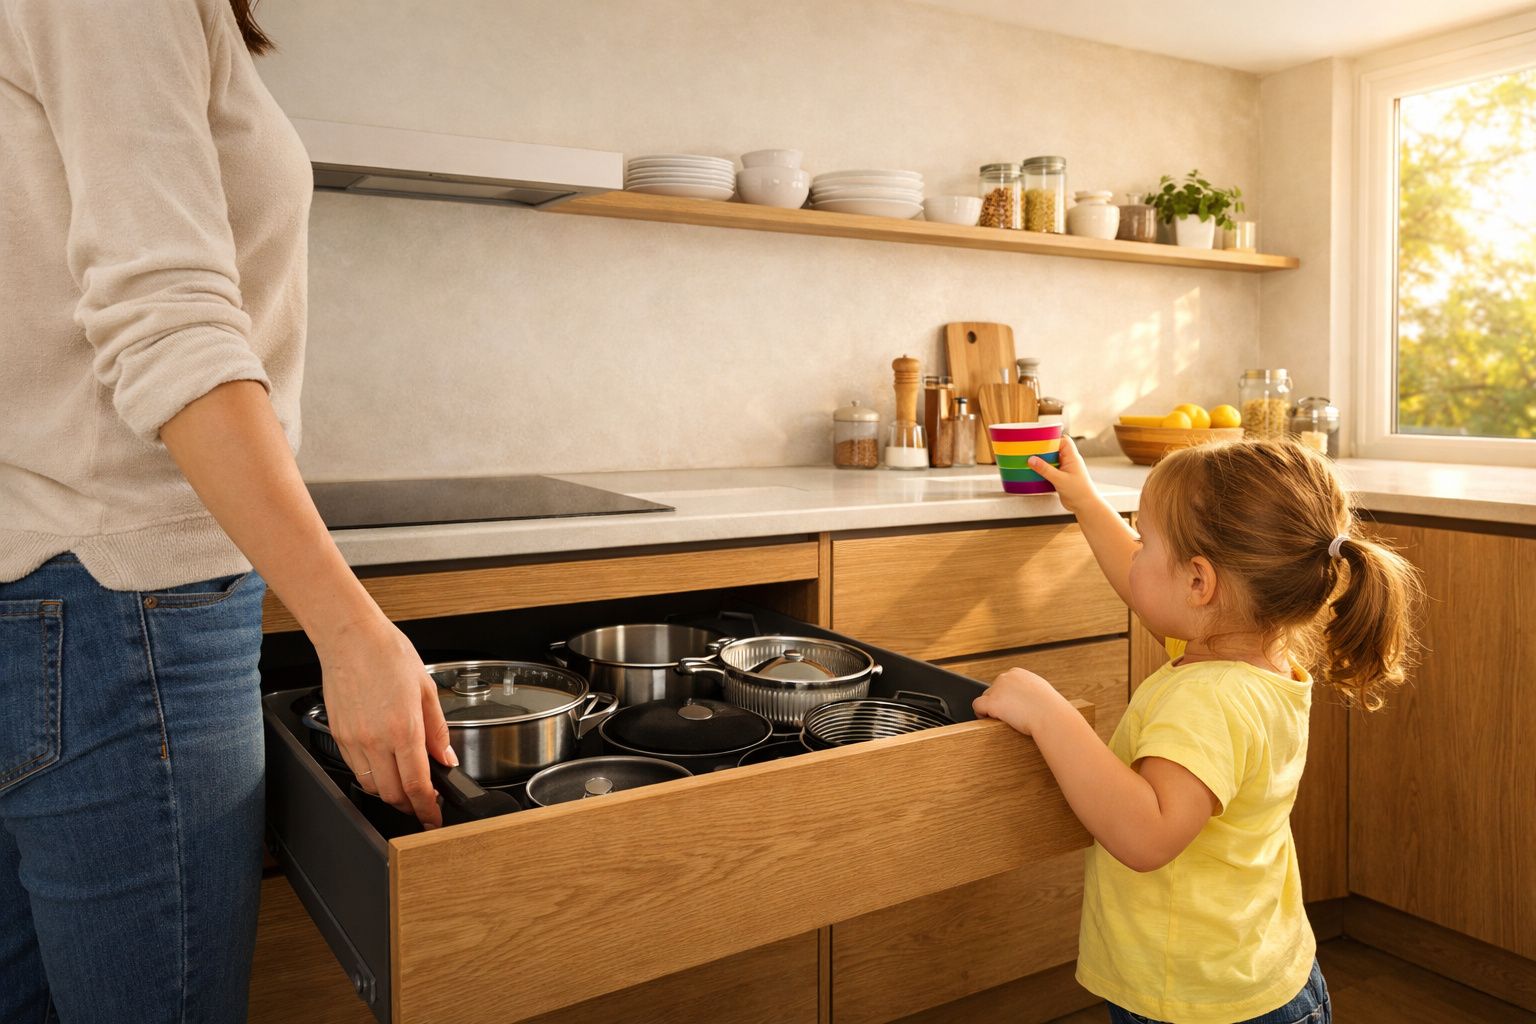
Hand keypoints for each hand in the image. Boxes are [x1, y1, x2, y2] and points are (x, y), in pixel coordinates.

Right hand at [318, 618, 453, 828]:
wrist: (350, 637)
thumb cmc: (388, 655)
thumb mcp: (427, 690)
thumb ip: (438, 731)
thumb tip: (446, 758)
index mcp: (404, 729)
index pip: (418, 785)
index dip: (428, 808)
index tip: (433, 817)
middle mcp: (376, 740)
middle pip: (392, 794)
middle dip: (410, 805)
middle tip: (423, 803)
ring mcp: (353, 740)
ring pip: (372, 786)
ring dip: (390, 793)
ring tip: (405, 785)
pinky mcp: (337, 736)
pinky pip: (355, 769)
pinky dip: (372, 775)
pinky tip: (383, 765)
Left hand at [972, 666, 1059, 736]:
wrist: (1050, 716)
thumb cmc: (1050, 708)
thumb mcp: (1041, 690)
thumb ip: (1029, 688)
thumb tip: (1025, 695)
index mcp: (1017, 673)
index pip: (1003, 682)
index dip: (1005, 695)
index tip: (1010, 704)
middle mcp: (1005, 678)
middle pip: (993, 690)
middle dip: (999, 701)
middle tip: (1008, 714)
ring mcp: (997, 689)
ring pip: (986, 698)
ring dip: (991, 707)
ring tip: (1003, 718)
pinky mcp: (992, 703)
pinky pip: (978, 706)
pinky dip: (981, 713)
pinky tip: (988, 720)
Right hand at [1026, 436, 1096, 514]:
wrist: (1085, 506)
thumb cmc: (1079, 492)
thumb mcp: (1059, 479)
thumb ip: (1045, 469)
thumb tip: (1032, 459)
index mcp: (1072, 457)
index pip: (1063, 440)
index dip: (1052, 438)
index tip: (1039, 440)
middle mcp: (1069, 461)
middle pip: (1055, 449)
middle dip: (1044, 449)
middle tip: (1031, 450)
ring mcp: (1065, 469)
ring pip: (1052, 460)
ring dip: (1042, 461)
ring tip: (1030, 460)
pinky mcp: (1061, 478)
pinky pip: (1050, 470)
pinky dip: (1043, 470)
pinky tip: (1035, 473)